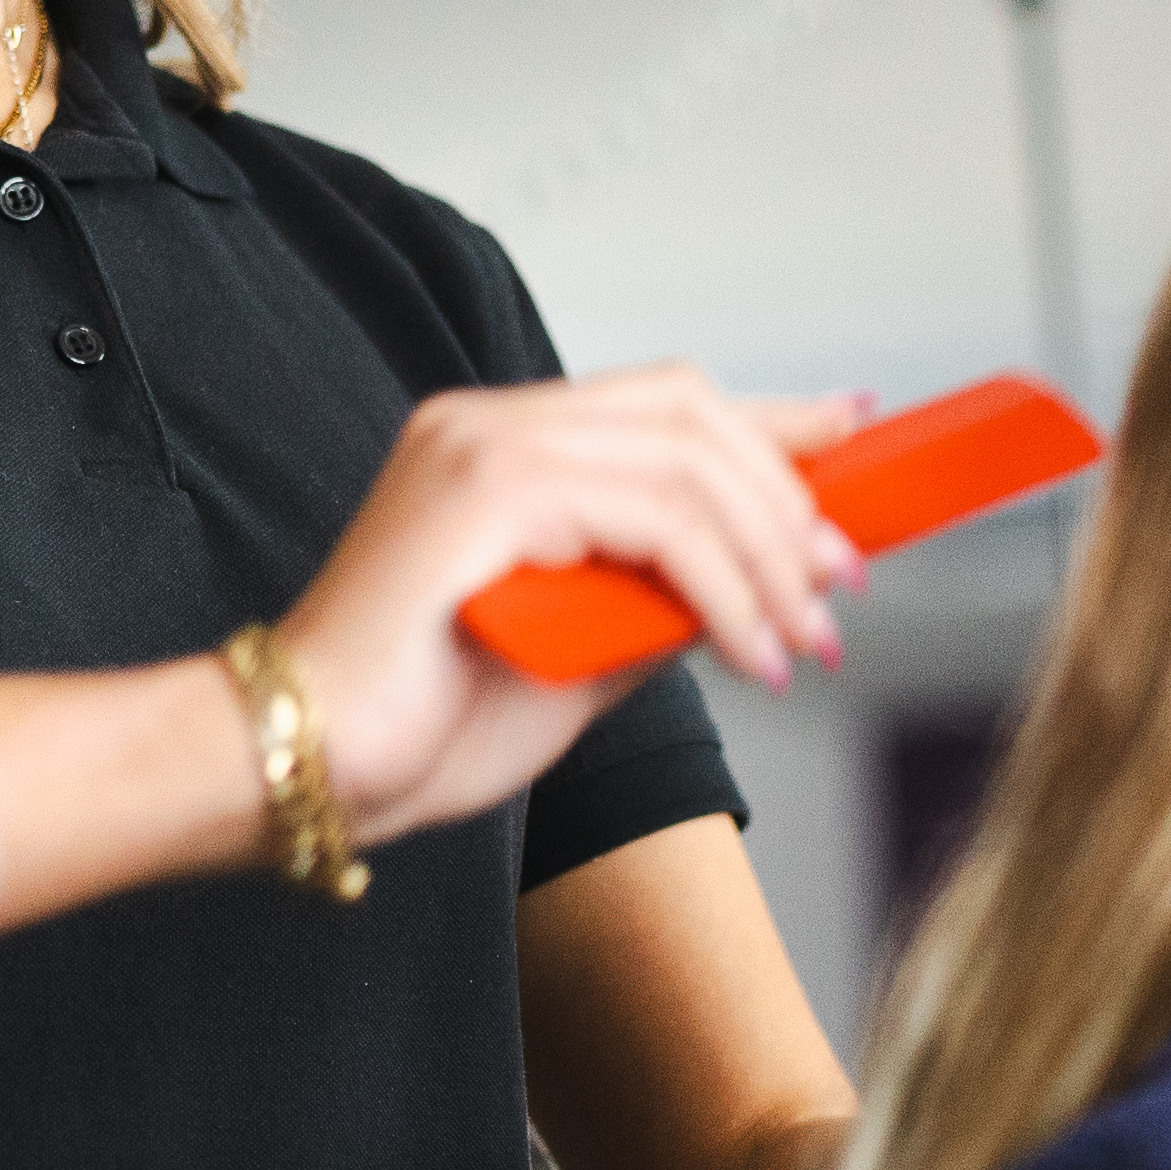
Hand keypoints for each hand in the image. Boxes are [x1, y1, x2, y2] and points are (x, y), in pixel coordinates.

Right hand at [260, 370, 872, 849]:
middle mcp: (490, 423)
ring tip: (804, 639)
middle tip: (841, 589)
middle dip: (789, 499)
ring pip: (688, 460)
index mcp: (502, 447)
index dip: (774, 418)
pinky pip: (658, 517)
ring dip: (771, 557)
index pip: (665, 402)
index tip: (859, 441)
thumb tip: (763, 584)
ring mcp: (485, 444)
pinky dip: (727, 585)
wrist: (311, 767)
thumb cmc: (422, 726)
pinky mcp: (491, 489)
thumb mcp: (582, 657)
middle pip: (692, 410)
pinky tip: (753, 653)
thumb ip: (658, 605)